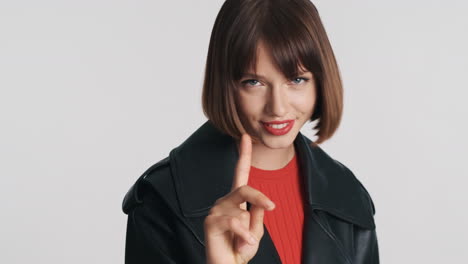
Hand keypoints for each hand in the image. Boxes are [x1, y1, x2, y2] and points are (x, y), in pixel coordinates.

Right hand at [204, 134, 275, 263]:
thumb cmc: (241, 249)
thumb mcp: (256, 231)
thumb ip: (258, 214)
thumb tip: (260, 201)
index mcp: (236, 200)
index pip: (241, 173)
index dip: (243, 154)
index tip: (245, 136)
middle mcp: (224, 201)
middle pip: (244, 188)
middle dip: (259, 198)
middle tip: (271, 207)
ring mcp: (215, 210)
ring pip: (241, 210)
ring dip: (249, 230)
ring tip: (243, 242)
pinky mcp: (211, 221)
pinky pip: (234, 222)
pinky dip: (243, 235)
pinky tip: (244, 245)